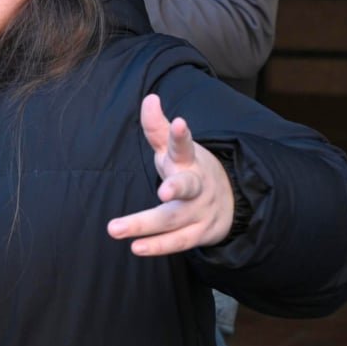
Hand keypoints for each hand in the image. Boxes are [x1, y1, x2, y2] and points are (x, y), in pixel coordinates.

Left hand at [106, 94, 234, 254]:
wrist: (230, 200)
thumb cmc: (190, 169)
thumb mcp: (175, 149)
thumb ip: (157, 127)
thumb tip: (149, 98)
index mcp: (189, 161)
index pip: (185, 145)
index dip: (180, 134)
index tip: (179, 123)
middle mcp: (197, 186)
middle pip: (186, 187)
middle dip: (175, 188)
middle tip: (162, 190)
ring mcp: (200, 211)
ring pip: (174, 219)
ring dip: (147, 226)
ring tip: (116, 229)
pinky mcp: (199, 233)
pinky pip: (178, 242)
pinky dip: (158, 246)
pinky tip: (137, 247)